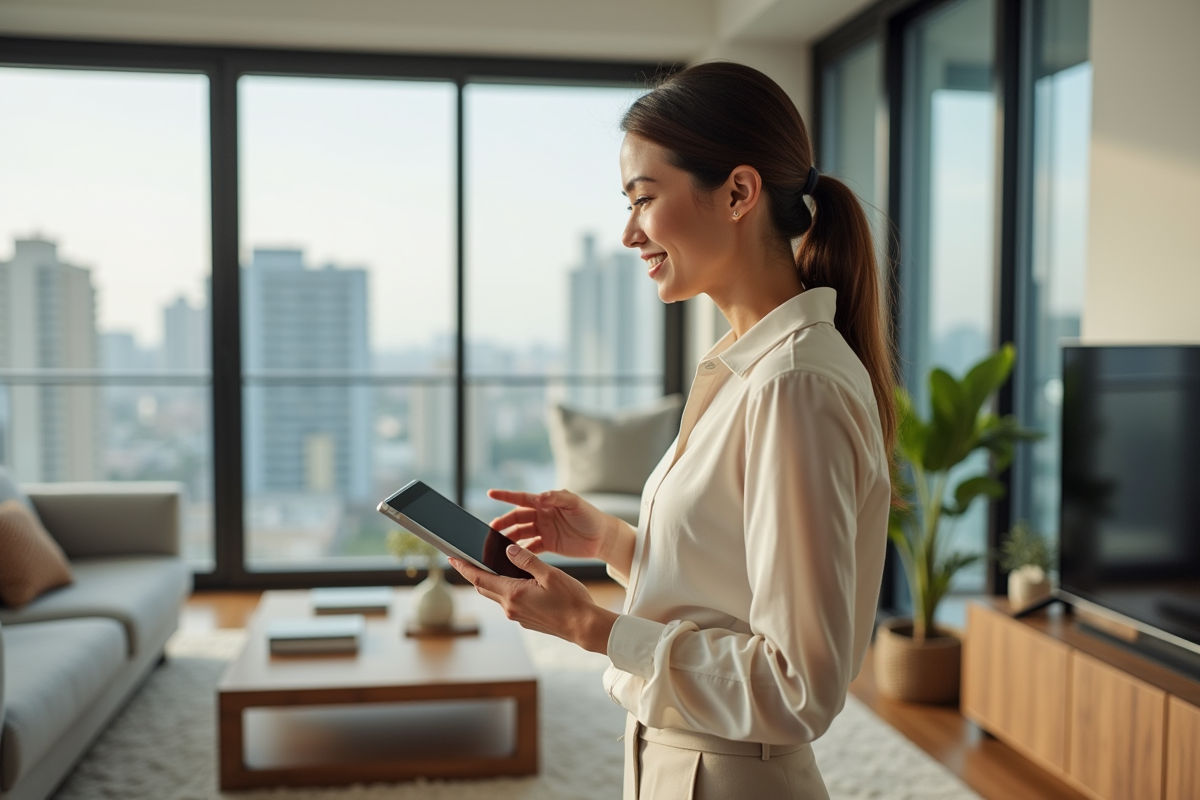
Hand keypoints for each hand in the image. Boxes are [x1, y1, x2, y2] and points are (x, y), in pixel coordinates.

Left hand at [448, 543, 616, 653]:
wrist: (584, 627)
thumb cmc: (571, 600)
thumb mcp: (550, 574)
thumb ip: (527, 561)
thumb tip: (509, 550)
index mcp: (513, 593)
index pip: (479, 579)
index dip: (464, 568)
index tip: (451, 558)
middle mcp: (511, 607)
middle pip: (484, 587)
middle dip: (474, 573)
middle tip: (466, 558)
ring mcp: (518, 615)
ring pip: (497, 595)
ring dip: (493, 581)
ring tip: (496, 565)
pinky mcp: (526, 619)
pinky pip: (510, 601)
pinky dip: (507, 589)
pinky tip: (519, 581)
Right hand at [487, 488, 619, 561]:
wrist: (603, 537)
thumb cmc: (591, 516)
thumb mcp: (575, 504)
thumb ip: (557, 498)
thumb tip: (539, 497)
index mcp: (546, 503)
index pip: (522, 498)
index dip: (506, 496)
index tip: (490, 493)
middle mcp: (542, 515)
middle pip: (517, 518)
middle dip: (503, 523)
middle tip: (492, 530)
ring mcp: (544, 530)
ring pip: (521, 534)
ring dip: (509, 538)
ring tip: (497, 546)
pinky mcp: (548, 545)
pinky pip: (530, 548)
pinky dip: (520, 552)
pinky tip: (511, 558)